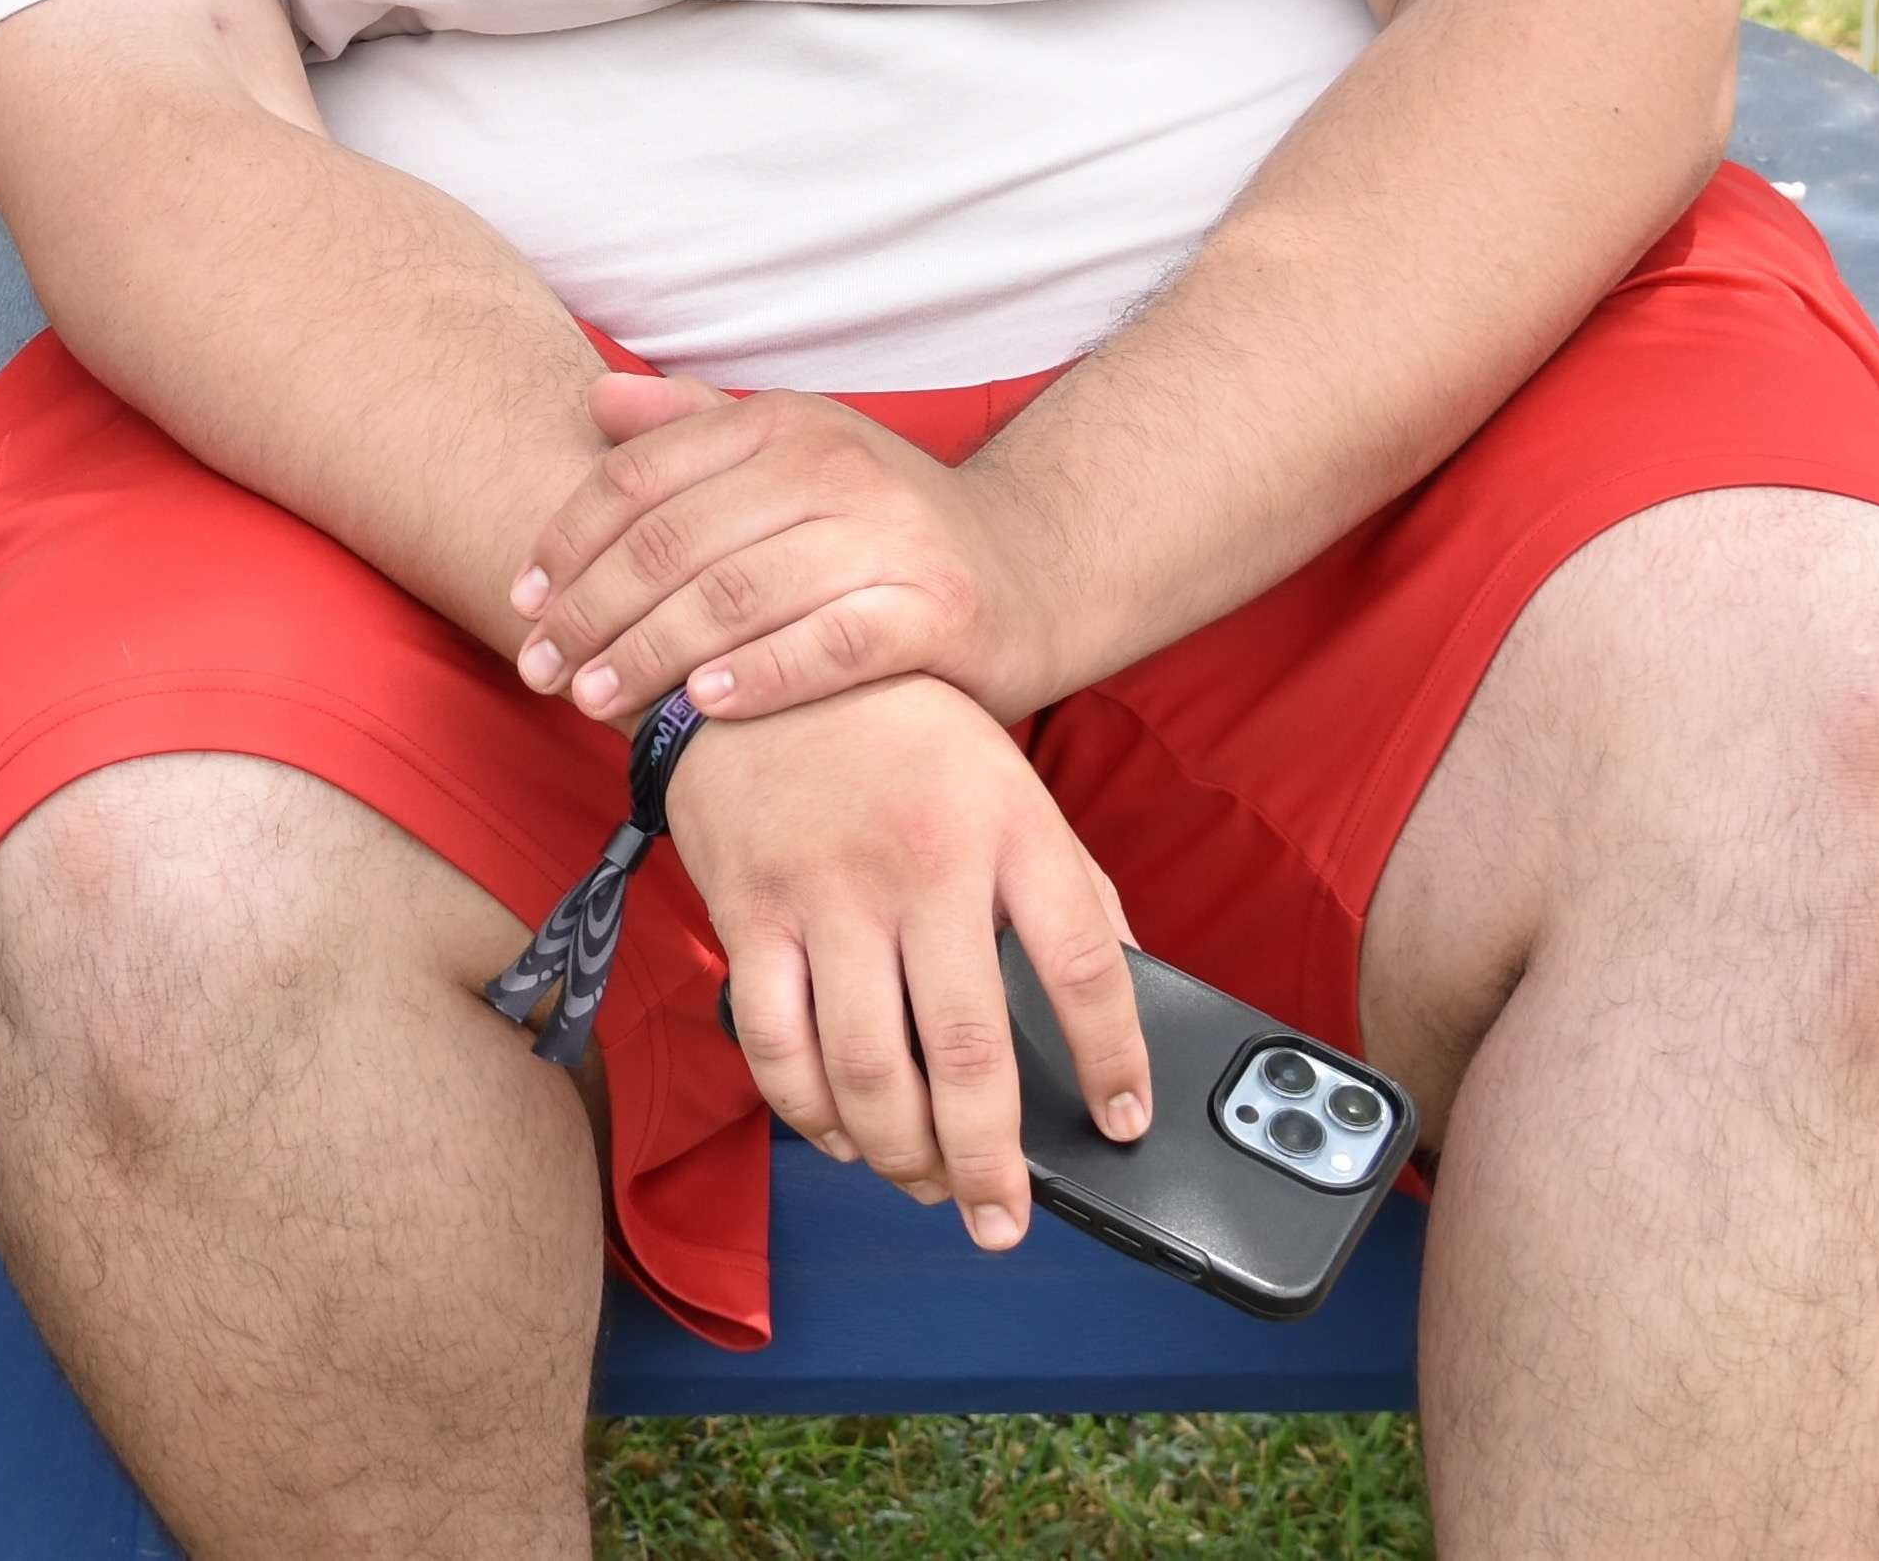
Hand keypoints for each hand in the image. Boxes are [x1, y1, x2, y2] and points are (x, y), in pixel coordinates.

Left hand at [513, 369, 1068, 729]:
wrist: (1035, 567)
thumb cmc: (884, 520)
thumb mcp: (793, 453)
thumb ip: (693, 427)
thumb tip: (595, 397)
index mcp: (782, 423)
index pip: (642, 475)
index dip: (568, 539)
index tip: (522, 600)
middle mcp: (833, 466)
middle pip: (673, 542)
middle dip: (590, 610)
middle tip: (540, 671)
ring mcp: (887, 538)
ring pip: (735, 595)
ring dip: (650, 653)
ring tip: (592, 700)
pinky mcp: (935, 612)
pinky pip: (827, 646)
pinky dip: (758, 676)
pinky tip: (703, 705)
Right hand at [668, 677, 1151, 1253]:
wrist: (763, 658)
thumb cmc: (904, 733)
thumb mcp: (1013, 784)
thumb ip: (1071, 886)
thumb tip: (1129, 992)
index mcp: (1008, 826)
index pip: (1086, 966)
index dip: (1115, 1059)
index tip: (1124, 1122)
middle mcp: (922, 863)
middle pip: (971, 1048)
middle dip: (992, 1163)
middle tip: (1003, 1221)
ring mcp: (828, 890)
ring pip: (869, 1067)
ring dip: (903, 1155)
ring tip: (928, 1187)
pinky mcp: (749, 909)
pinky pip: (775, 1042)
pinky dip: (810, 1112)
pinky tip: (844, 1137)